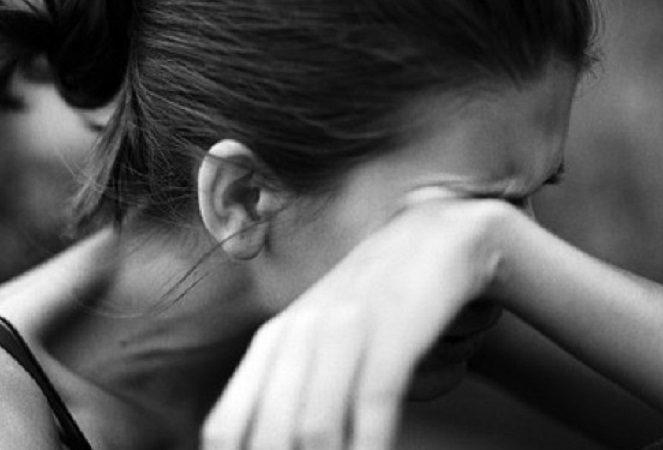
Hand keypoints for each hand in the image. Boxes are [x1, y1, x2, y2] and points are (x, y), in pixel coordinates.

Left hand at [201, 189, 514, 449]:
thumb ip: (287, 384)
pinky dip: (369, 445)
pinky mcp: (394, 326)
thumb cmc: (376, 298)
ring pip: (314, 426)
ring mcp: (346, 326)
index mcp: (274, 341)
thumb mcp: (320, 336)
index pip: (227, 427)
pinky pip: (372, 402)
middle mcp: (301, 333)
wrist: (435, 234)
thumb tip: (267, 440)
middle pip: (268, 434)